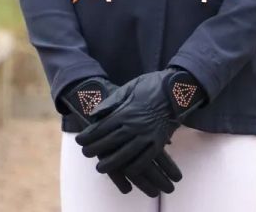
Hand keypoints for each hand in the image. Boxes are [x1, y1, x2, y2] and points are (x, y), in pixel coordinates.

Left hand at [75, 68, 205, 178]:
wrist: (176, 89)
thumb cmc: (151, 86)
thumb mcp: (129, 87)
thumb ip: (111, 101)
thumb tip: (95, 114)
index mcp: (126, 111)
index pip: (102, 127)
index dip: (88, 136)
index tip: (80, 141)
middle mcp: (134, 125)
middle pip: (110, 142)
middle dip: (95, 149)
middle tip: (85, 154)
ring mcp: (147, 135)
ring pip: (125, 155)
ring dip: (111, 163)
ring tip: (100, 167)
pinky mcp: (158, 142)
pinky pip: (144, 160)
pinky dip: (134, 168)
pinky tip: (126, 170)